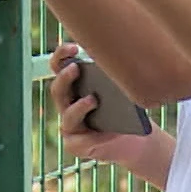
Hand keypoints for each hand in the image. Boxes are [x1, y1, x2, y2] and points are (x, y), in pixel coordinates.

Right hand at [47, 43, 155, 167]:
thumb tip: (123, 65)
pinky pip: (79, 139)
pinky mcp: (75, 144)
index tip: (73, 47)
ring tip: (93, 100)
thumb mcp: (120, 90)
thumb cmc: (124, 109)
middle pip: (58, 88)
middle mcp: (67, 104)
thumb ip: (115, 78)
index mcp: (74, 85)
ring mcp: (69, 125)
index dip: (61, 55)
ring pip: (68, 114)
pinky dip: (92, 136)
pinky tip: (104, 133)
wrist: (132, 138)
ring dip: (79, 107)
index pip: (59, 66)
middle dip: (65, 77)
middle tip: (76, 68)